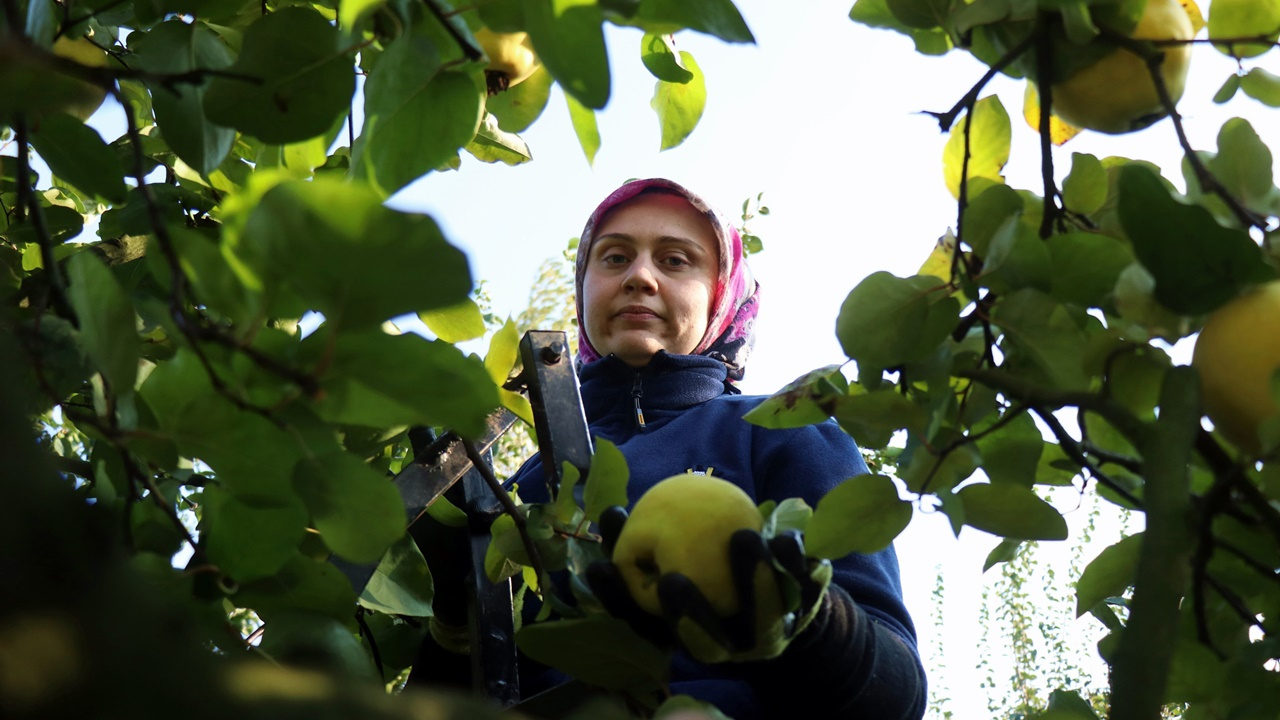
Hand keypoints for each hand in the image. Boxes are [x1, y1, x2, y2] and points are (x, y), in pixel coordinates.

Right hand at [583, 505, 831, 663]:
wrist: (779, 599)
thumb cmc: (709, 574)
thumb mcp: (671, 562)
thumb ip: (641, 547)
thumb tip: (611, 514)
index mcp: (686, 637)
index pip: (648, 631)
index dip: (625, 605)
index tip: (606, 570)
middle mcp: (728, 648)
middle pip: (709, 643)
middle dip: (690, 615)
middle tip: (672, 580)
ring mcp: (769, 637)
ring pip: (762, 618)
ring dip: (754, 581)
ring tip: (745, 537)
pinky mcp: (804, 615)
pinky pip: (806, 593)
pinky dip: (801, 566)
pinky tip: (787, 537)